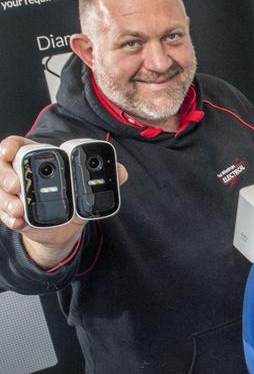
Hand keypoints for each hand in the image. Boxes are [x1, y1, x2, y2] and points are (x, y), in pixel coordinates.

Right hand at [0, 134, 126, 266]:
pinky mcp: (13, 215)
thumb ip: (102, 177)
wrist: (65, 228)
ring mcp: (13, 195)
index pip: (16, 146)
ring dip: (6, 200)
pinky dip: (9, 218)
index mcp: (36, 160)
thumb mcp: (85, 187)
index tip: (9, 152)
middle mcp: (19, 175)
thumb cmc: (71, 199)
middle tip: (16, 185)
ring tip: (18, 209)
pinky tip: (17, 222)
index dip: (9, 146)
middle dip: (4, 175)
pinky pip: (4, 214)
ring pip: (0, 192)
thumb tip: (121, 171)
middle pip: (2, 168)